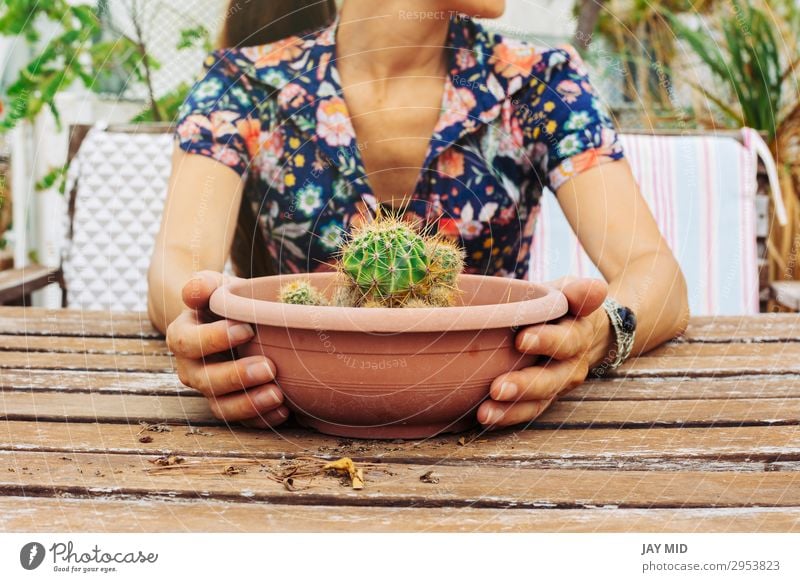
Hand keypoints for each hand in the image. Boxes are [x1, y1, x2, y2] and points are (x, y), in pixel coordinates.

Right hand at [166, 270, 289, 427]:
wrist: (235, 323)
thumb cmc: (226, 302)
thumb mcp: (216, 287)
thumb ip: (203, 284)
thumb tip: (193, 291)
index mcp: (182, 337)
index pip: (189, 342)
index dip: (214, 339)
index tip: (247, 329)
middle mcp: (191, 368)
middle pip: (205, 380)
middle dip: (236, 376)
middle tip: (269, 367)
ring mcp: (210, 390)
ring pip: (221, 407)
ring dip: (249, 404)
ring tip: (278, 395)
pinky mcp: (230, 405)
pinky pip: (242, 420)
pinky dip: (262, 419)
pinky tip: (284, 411)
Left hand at [478, 277, 609, 428]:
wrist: (579, 330)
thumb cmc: (563, 305)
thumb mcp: (570, 291)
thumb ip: (577, 292)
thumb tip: (596, 289)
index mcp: (578, 334)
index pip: (566, 339)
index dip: (546, 341)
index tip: (521, 340)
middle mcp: (571, 365)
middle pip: (551, 379)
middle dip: (524, 385)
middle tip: (497, 388)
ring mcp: (557, 385)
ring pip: (538, 402)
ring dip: (511, 410)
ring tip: (485, 414)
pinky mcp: (542, 398)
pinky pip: (526, 412)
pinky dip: (506, 418)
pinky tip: (485, 420)